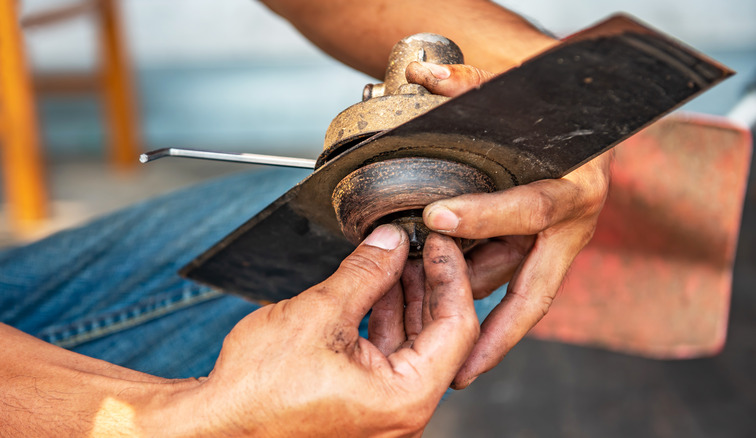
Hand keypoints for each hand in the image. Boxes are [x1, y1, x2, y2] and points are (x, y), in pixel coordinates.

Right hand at [166, 225, 478, 436]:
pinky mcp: (363, 404)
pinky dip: (385, 318)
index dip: (451, 276)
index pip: (457, 328)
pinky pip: (389, 355)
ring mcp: (383, 411)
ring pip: (414, 343)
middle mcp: (402, 412)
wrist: (217, 423)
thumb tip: (392, 242)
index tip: (439, 243)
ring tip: (395, 256)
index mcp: (405, 399)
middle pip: (439, 336)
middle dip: (428, 283)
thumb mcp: (319, 314)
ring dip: (406, 297)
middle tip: (419, 243)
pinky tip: (376, 286)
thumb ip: (365, 273)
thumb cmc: (257, 388)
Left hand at [403, 61, 611, 387]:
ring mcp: (556, 248)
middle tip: (459, 365)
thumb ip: (471, 84)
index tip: (436, 217)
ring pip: (507, 291)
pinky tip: (434, 322)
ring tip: (428, 348)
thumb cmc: (547, 115)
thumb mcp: (515, 94)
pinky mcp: (539, 257)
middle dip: (498, 331)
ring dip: (471, 318)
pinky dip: (469, 302)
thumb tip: (422, 74)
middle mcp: (570, 227)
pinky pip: (502, 288)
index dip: (484, 215)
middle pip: (533, 287)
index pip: (529, 208)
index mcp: (573, 187)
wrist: (582, 126)